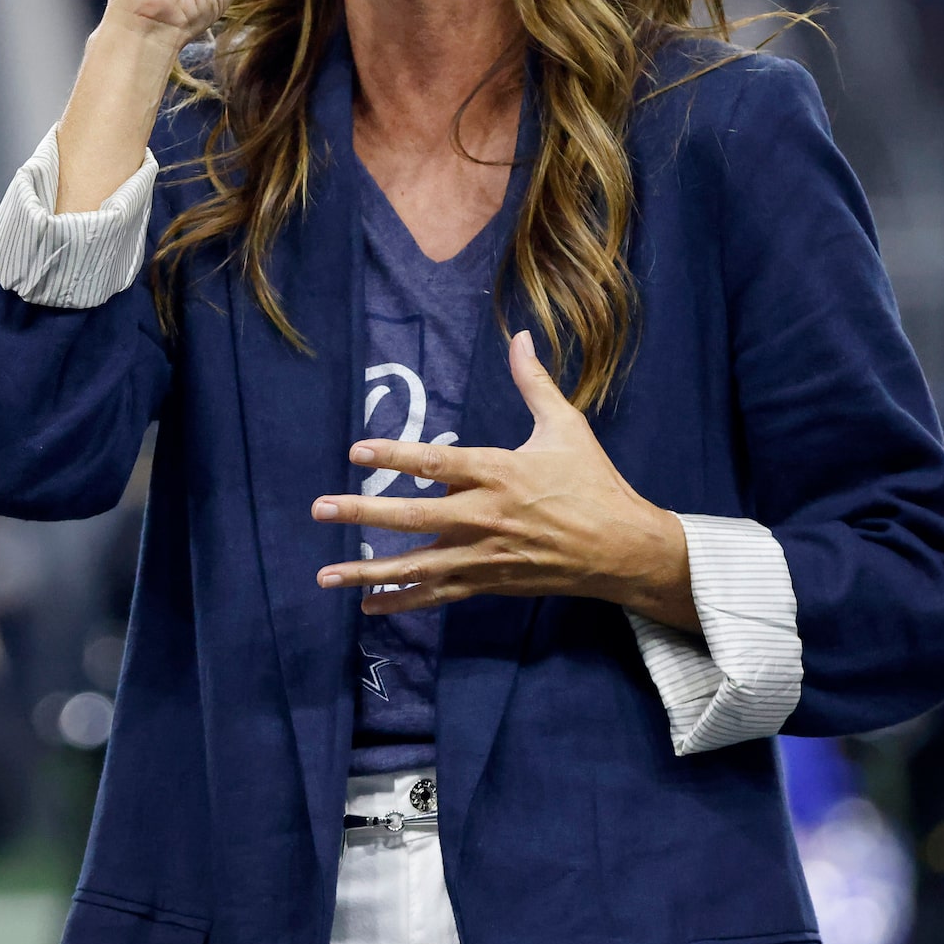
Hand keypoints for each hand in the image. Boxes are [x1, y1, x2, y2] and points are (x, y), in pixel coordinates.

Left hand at [309, 332, 694, 626]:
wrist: (622, 549)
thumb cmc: (593, 483)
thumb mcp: (567, 427)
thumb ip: (534, 384)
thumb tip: (520, 337)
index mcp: (501, 473)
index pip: (437, 463)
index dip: (394, 457)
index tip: (356, 451)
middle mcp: (485, 517)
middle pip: (414, 517)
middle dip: (363, 513)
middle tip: (320, 508)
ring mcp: (484, 555)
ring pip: (417, 566)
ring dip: (369, 571)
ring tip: (325, 574)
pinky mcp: (489, 583)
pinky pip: (438, 594)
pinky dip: (403, 602)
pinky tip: (368, 605)